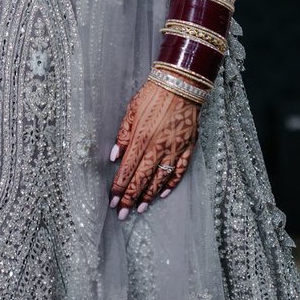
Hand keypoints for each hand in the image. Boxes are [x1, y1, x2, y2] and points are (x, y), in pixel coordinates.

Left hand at [108, 79, 199, 217]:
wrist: (181, 85)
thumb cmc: (152, 96)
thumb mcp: (131, 111)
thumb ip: (122, 135)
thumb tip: (114, 157)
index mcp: (141, 138)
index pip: (127, 169)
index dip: (119, 187)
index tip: (112, 200)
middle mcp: (157, 148)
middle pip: (142, 179)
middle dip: (130, 198)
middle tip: (121, 214)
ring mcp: (174, 150)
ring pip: (160, 180)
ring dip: (148, 196)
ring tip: (139, 208)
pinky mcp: (187, 149)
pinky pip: (179, 172)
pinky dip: (171, 184)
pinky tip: (163, 194)